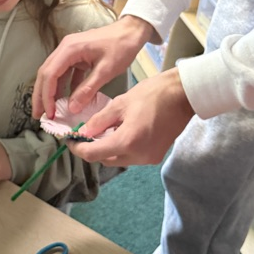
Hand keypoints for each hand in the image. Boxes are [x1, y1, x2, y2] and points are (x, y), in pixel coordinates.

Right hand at [33, 15, 153, 118]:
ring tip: (50, 111)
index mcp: (69, 49)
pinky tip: (67, 100)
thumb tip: (72, 109)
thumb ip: (87, 89)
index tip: (49, 113)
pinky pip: (65, 72)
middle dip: (41, 95)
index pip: (50, 75)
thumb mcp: (106, 70)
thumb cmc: (121, 47)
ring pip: (53, 73)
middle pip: (46, 73)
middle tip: (40, 116)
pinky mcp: (77, 56)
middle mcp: (65, 48)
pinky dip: (64, 87)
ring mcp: (70, 51)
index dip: (46, 96)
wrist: (132, 31)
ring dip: (50, 92)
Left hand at [68, 69, 194, 166]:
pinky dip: (122, 148)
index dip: (77, 148)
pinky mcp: (155, 157)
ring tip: (103, 130)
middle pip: (105, 159)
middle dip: (92, 148)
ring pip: (118, 159)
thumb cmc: (153, 94)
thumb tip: (84, 133)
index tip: (70, 140)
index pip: (93, 154)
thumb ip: (100, 121)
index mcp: (127, 141)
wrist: (182, 96)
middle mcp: (137, 155)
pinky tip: (121, 132)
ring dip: (107, 148)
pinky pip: (131, 157)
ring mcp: (148, 158)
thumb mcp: (121, 103)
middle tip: (84, 133)